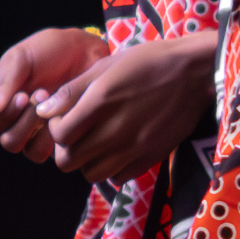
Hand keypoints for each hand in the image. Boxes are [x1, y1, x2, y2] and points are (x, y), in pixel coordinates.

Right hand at [0, 27, 111, 162]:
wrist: (85, 50)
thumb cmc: (50, 49)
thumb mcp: (22, 57)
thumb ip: (5, 82)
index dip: (1, 118)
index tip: (22, 96)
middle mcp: (10, 119)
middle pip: (7, 141)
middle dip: (25, 121)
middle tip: (42, 93)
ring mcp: (33, 130)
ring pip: (27, 149)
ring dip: (40, 128)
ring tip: (53, 101)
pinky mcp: (53, 136)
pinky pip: (47, 151)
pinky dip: (55, 136)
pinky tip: (65, 113)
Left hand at [38, 32, 218, 183]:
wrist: (196, 71)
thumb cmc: (150, 61)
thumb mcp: (108, 64)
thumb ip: (73, 89)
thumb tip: (42, 110)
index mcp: (101, 101)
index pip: (60, 135)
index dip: (55, 129)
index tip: (64, 119)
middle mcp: (116, 129)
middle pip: (69, 161)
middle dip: (67, 149)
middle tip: (77, 134)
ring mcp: (135, 147)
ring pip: (91, 174)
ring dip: (88, 161)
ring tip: (97, 143)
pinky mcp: (151, 157)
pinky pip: (119, 177)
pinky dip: (113, 168)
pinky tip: (119, 149)